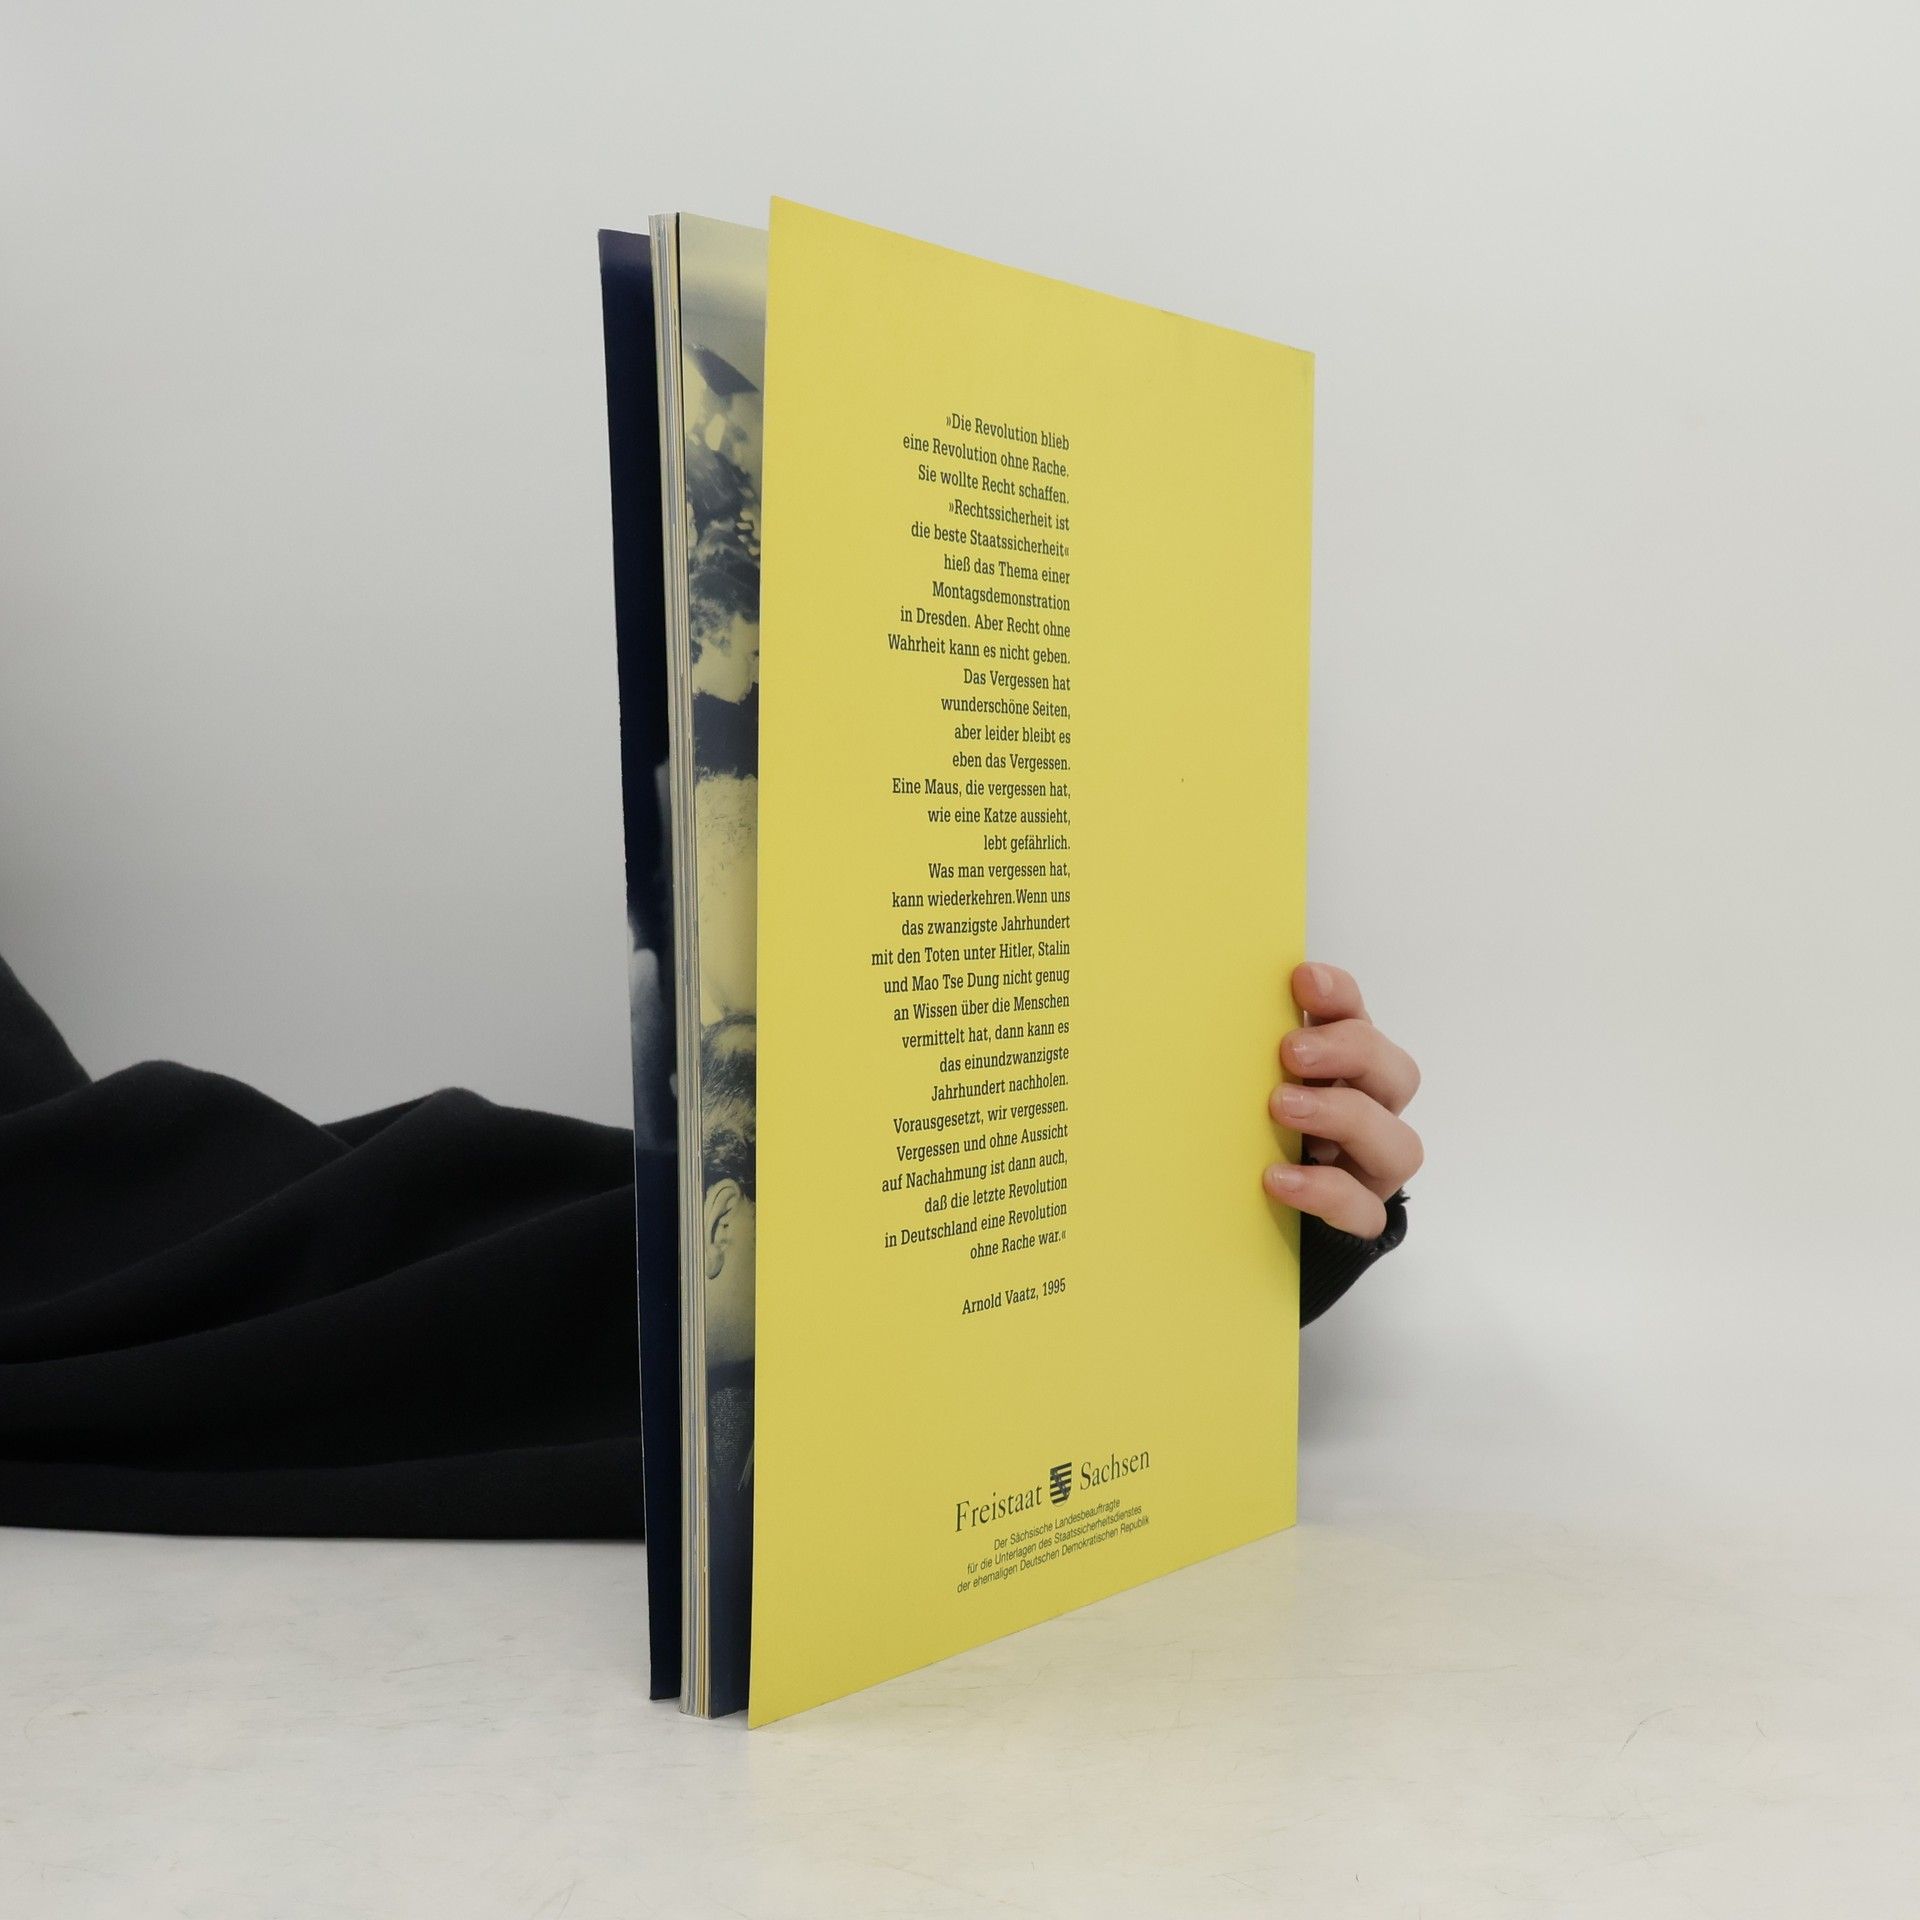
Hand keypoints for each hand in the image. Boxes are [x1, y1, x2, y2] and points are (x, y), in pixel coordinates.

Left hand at [1262, 962, 1422, 1239]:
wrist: (1259, 1217)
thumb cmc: (1254, 1132)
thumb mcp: (1247, 1082)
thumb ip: (1243, 1050)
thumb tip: (1194, 1006)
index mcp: (1345, 1068)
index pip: (1358, 1019)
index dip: (1340, 997)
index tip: (1303, 980)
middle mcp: (1372, 1112)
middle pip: (1397, 1073)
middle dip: (1351, 1052)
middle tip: (1292, 1051)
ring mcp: (1372, 1169)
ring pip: (1398, 1143)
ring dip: (1343, 1117)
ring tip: (1283, 1108)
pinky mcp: (1361, 1218)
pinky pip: (1363, 1210)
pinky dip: (1324, 1190)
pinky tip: (1276, 1178)